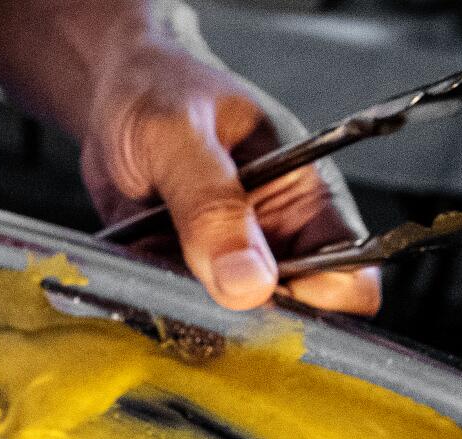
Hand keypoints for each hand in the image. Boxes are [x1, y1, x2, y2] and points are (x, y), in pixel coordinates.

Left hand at [78, 34, 381, 315]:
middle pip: (293, 315)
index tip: (263, 302)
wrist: (111, 95)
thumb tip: (247, 282)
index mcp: (306, 197)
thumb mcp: (180, 136)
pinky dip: (158, 308)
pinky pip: (180, 314)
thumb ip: (212, 205)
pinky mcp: (184, 276)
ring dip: (196, 317)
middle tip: (199, 296)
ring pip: (233, 325)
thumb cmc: (159, 91)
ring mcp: (228, 261)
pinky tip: (137, 280)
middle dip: (251, 322)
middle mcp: (275, 238)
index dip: (318, 302)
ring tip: (159, 278)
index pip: (350, 275)